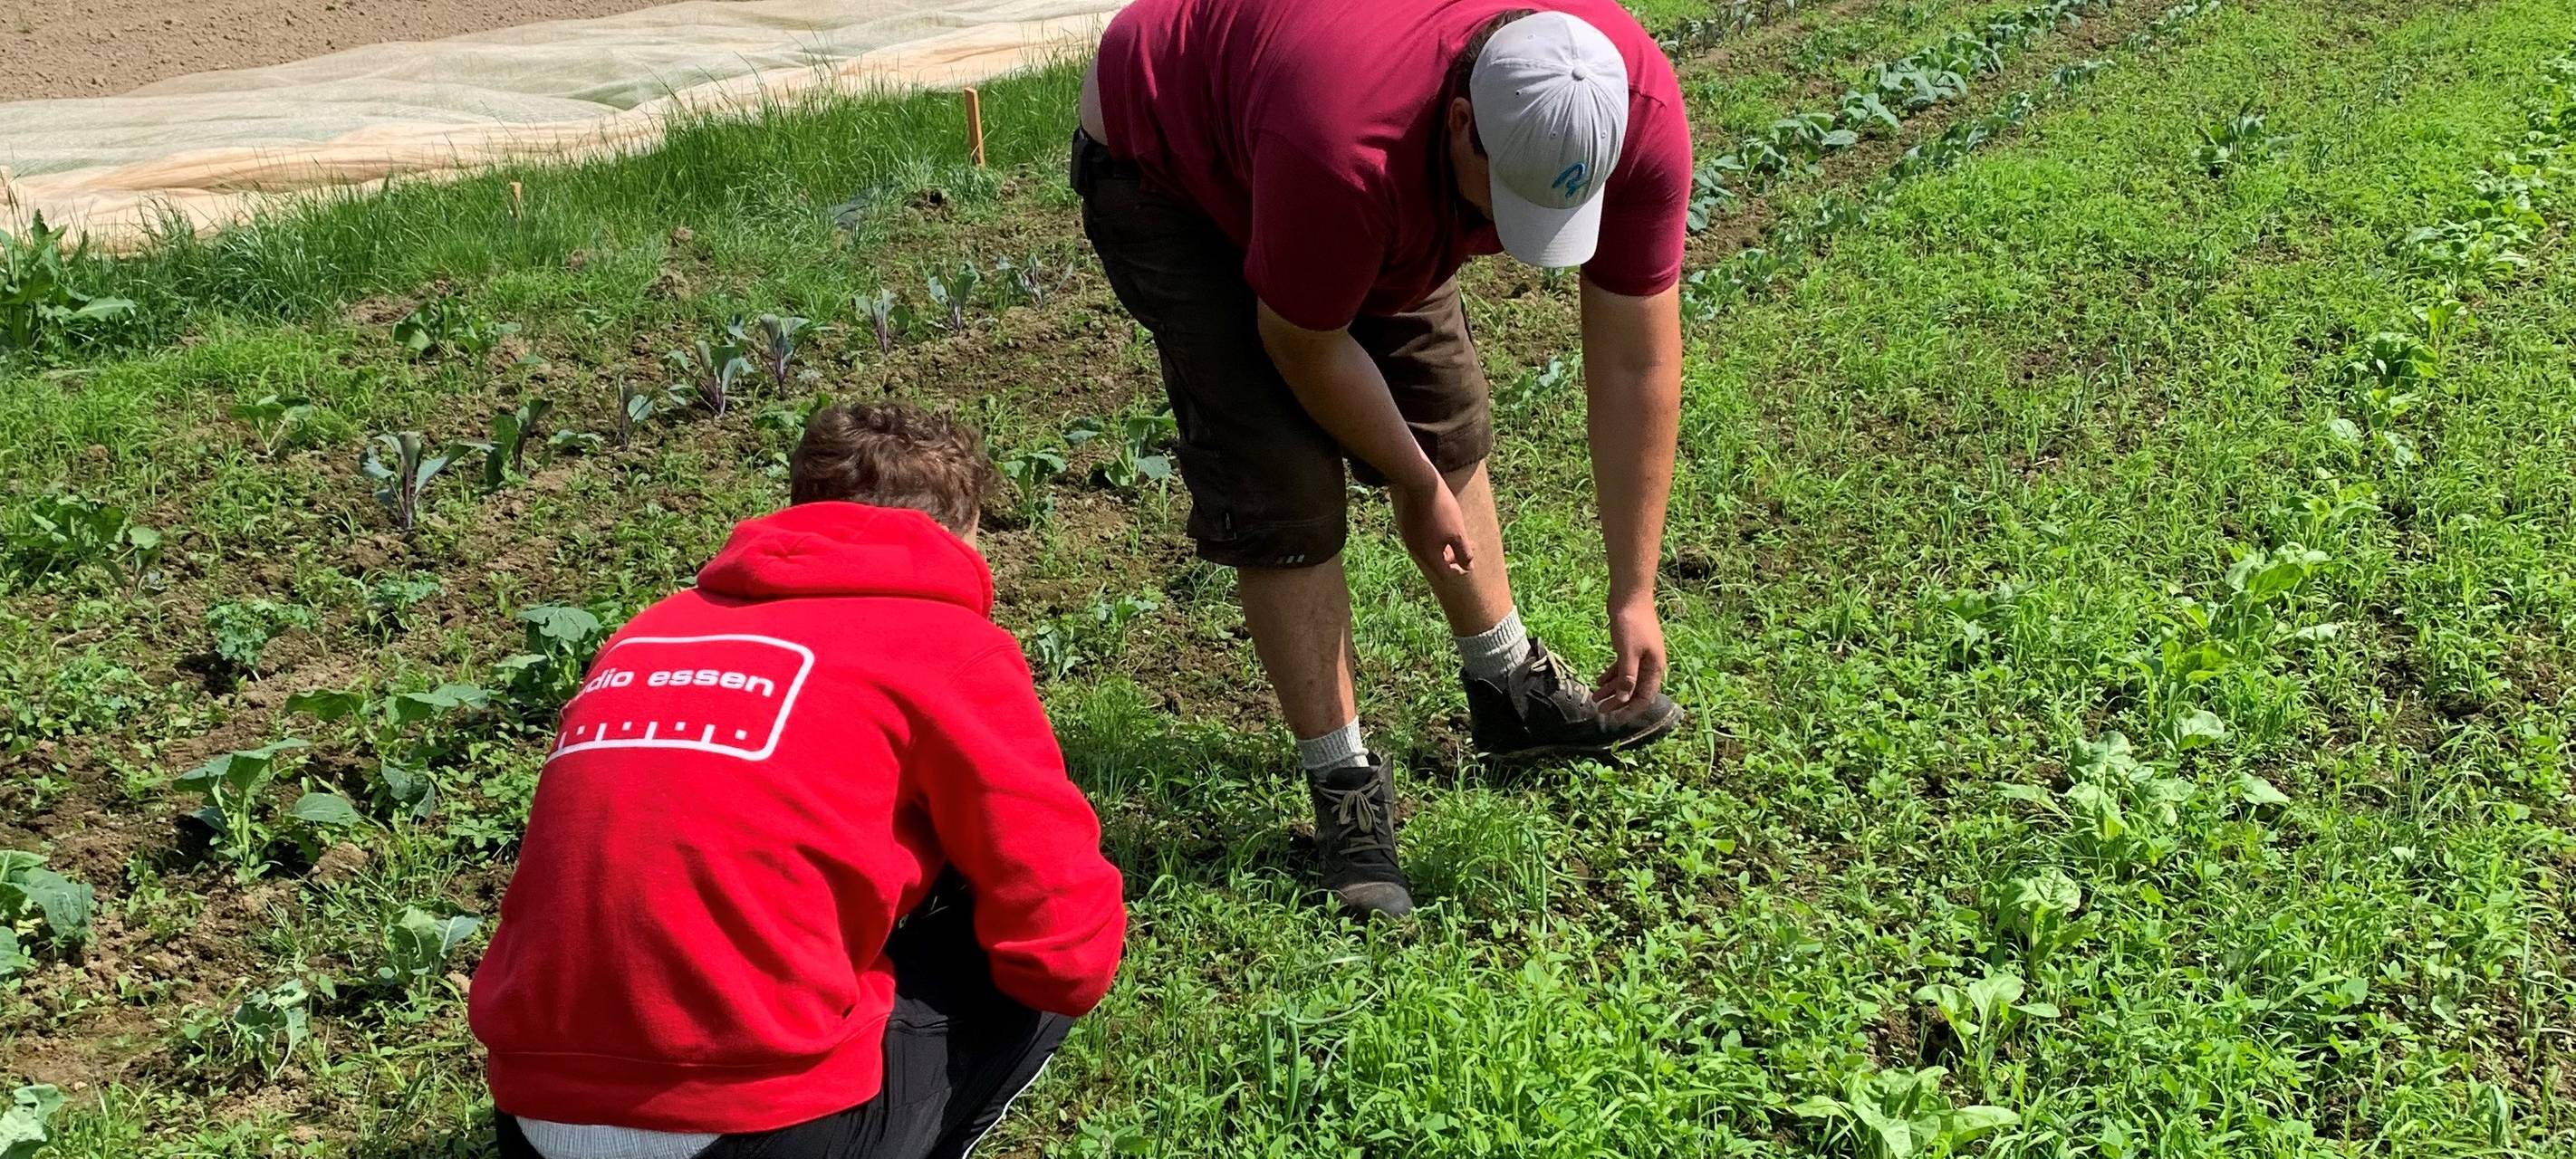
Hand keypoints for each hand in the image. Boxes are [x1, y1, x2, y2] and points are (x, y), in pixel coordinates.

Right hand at [1394, 477, 1473, 575]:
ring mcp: (1409, 537)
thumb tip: (1468, 568)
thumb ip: (1464, 553)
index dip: (1459, 569)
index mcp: (1428, 555)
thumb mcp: (1458, 533)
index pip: (1445, 572)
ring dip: (1445, 546)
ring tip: (1458, 535)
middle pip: (1437, 562)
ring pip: (1430, 550)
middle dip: (1454, 556)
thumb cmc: (1442, 509)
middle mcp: (1415, 550)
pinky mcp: (1407, 526)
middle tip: (1469, 545)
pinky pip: (1423, 539)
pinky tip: (1444, 526)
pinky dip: (1435, 538)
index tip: (1470, 561)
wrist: (1421, 483)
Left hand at [1596, 598, 1666, 717]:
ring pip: (1626, 680)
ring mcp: (1640, 656)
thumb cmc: (1631, 623)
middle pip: (1634, 691)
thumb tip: (1624, 700)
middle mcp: (1650, 664)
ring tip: (1594, 698)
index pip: (1644, 697)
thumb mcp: (1628, 653)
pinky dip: (1611, 676)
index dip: (1629, 710)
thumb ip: (1627, 678)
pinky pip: (1622, 668)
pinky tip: (1598, 681)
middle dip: (1617, 703)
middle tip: (1599, 710)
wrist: (1630, 596)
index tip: (1614, 719)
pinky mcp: (1630, 648)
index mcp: (1654, 668)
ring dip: (1611, 690)